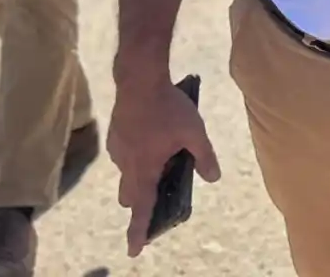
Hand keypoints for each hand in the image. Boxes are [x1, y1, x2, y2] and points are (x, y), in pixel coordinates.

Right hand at [107, 78, 220, 256]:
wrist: (140, 79)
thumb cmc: (168, 107)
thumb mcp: (194, 132)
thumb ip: (205, 156)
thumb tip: (213, 177)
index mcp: (144, 169)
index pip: (141, 209)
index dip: (138, 231)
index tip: (134, 250)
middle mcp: (126, 164)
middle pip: (131, 194)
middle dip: (141, 201)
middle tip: (156, 198)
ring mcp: (117, 148)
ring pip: (126, 173)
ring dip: (139, 175)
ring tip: (161, 160)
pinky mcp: (115, 134)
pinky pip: (124, 154)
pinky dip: (136, 155)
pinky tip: (151, 138)